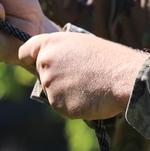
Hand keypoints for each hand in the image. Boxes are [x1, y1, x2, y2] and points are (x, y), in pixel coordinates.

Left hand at [19, 31, 144, 119]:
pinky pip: (63, 106)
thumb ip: (63, 52)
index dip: (30, 58)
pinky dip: (75, 104)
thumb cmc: (110, 58)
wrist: (125, 77)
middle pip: (41, 74)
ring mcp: (50, 85)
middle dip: (56, 77)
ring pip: (52, 92)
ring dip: (67, 92)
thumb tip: (54, 63)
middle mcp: (44, 63)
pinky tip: (90, 97)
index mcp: (50, 44)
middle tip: (81, 76)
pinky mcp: (58, 105)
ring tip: (90, 85)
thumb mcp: (84, 44)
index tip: (34, 63)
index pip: (25, 52)